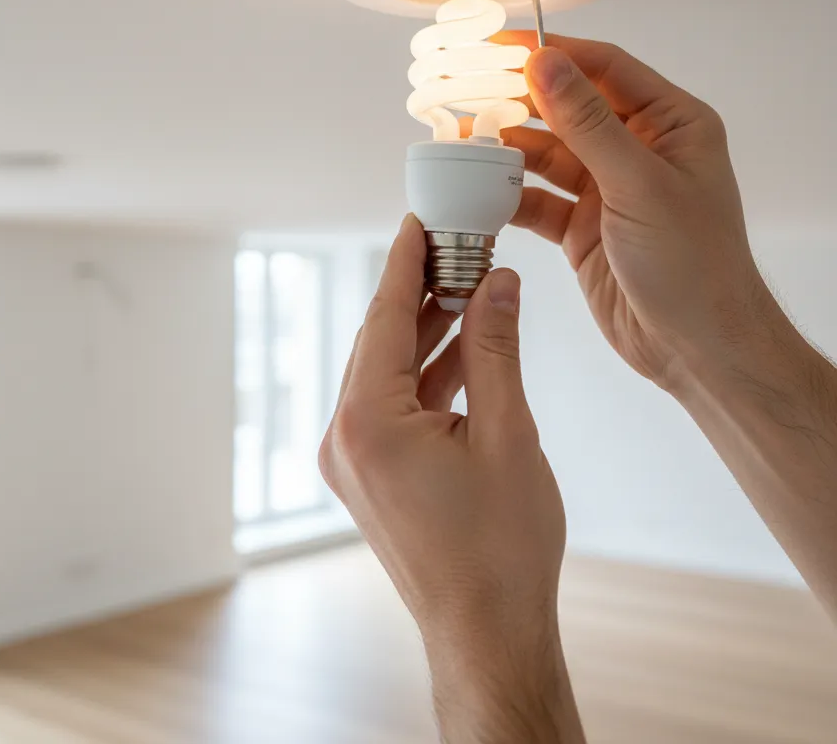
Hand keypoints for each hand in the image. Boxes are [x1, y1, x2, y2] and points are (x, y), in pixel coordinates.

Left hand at [319, 215, 584, 742]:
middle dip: (420, 290)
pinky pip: (393, 404)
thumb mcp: (507, 433)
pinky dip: (427, 374)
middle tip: (455, 244)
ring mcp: (352, 458)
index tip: (419, 218)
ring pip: (388, 371)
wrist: (488, 633)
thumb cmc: (501, 547)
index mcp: (367, 422)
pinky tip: (464, 344)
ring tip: (469, 284)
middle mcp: (344, 436)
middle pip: (381, 339)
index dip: (405, 260)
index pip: (384, 316)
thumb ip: (494, 348)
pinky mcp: (370, 473)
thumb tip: (497, 282)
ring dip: (427, 331)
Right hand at [495, 31, 769, 390]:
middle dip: (520, 102)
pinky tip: (478, 191)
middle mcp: (638, 150)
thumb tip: (543, 62)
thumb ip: (587, 122)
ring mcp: (608, 190)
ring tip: (462, 142)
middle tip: (468, 92)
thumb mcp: (638, 183)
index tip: (502, 46)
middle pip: (568, 109)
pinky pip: (537, 200)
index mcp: (671, 124)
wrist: (697, 348)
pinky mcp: (582, 228)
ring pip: (547, 155)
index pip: (605, 68)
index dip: (554, 53)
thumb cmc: (691, 262)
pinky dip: (509, 196)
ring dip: (508, 151)